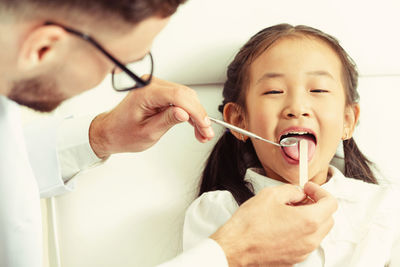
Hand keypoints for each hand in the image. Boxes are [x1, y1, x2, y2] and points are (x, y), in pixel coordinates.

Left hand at [88, 76, 214, 157]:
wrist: (111, 131)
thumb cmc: (123, 133)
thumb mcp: (147, 133)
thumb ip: (167, 121)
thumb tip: (185, 114)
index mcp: (145, 93)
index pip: (178, 96)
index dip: (195, 111)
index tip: (205, 126)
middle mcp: (151, 85)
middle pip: (185, 95)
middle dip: (199, 115)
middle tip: (206, 133)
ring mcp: (155, 87)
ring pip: (186, 97)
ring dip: (196, 115)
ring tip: (202, 133)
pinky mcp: (159, 92)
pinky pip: (179, 99)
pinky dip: (189, 112)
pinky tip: (195, 125)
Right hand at [210, 182, 337, 266]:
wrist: (236, 247)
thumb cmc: (250, 224)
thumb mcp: (270, 194)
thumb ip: (291, 190)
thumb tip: (298, 192)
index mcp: (309, 221)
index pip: (331, 203)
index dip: (320, 191)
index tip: (308, 188)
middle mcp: (310, 239)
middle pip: (328, 218)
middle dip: (317, 205)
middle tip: (300, 198)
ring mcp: (303, 251)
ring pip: (318, 232)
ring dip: (310, 219)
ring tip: (289, 211)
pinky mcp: (294, 258)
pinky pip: (307, 242)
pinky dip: (302, 231)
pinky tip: (284, 224)